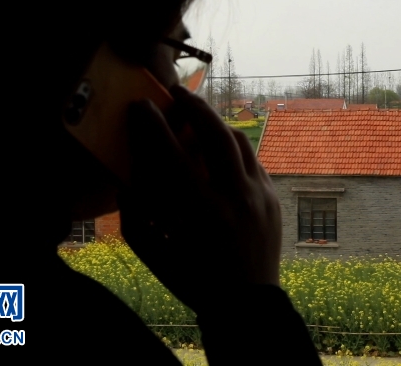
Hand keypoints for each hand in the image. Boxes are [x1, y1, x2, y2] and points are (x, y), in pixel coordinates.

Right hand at [116, 87, 280, 316]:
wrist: (248, 306)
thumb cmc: (195, 282)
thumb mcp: (155, 256)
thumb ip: (134, 218)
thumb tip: (127, 181)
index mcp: (202, 213)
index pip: (172, 155)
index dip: (153, 126)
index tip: (141, 107)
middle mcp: (235, 198)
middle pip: (216, 134)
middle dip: (194, 106)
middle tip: (177, 94)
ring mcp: (259, 196)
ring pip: (240, 141)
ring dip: (217, 125)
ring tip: (200, 119)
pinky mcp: (273, 198)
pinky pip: (253, 161)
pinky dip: (234, 150)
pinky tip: (220, 152)